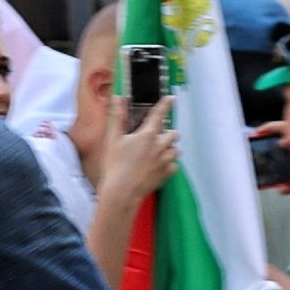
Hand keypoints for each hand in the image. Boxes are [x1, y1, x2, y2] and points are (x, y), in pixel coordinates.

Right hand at [104, 94, 178, 209]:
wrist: (122, 191)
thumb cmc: (115, 165)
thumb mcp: (113, 139)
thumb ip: (118, 117)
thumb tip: (119, 98)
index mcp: (147, 135)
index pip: (159, 115)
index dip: (165, 105)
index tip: (171, 98)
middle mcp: (160, 146)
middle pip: (173, 134)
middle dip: (167, 133)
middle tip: (155, 138)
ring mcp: (165, 161)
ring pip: (176, 150)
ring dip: (169, 148)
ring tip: (157, 153)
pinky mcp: (167, 174)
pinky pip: (174, 165)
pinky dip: (169, 164)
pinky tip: (157, 166)